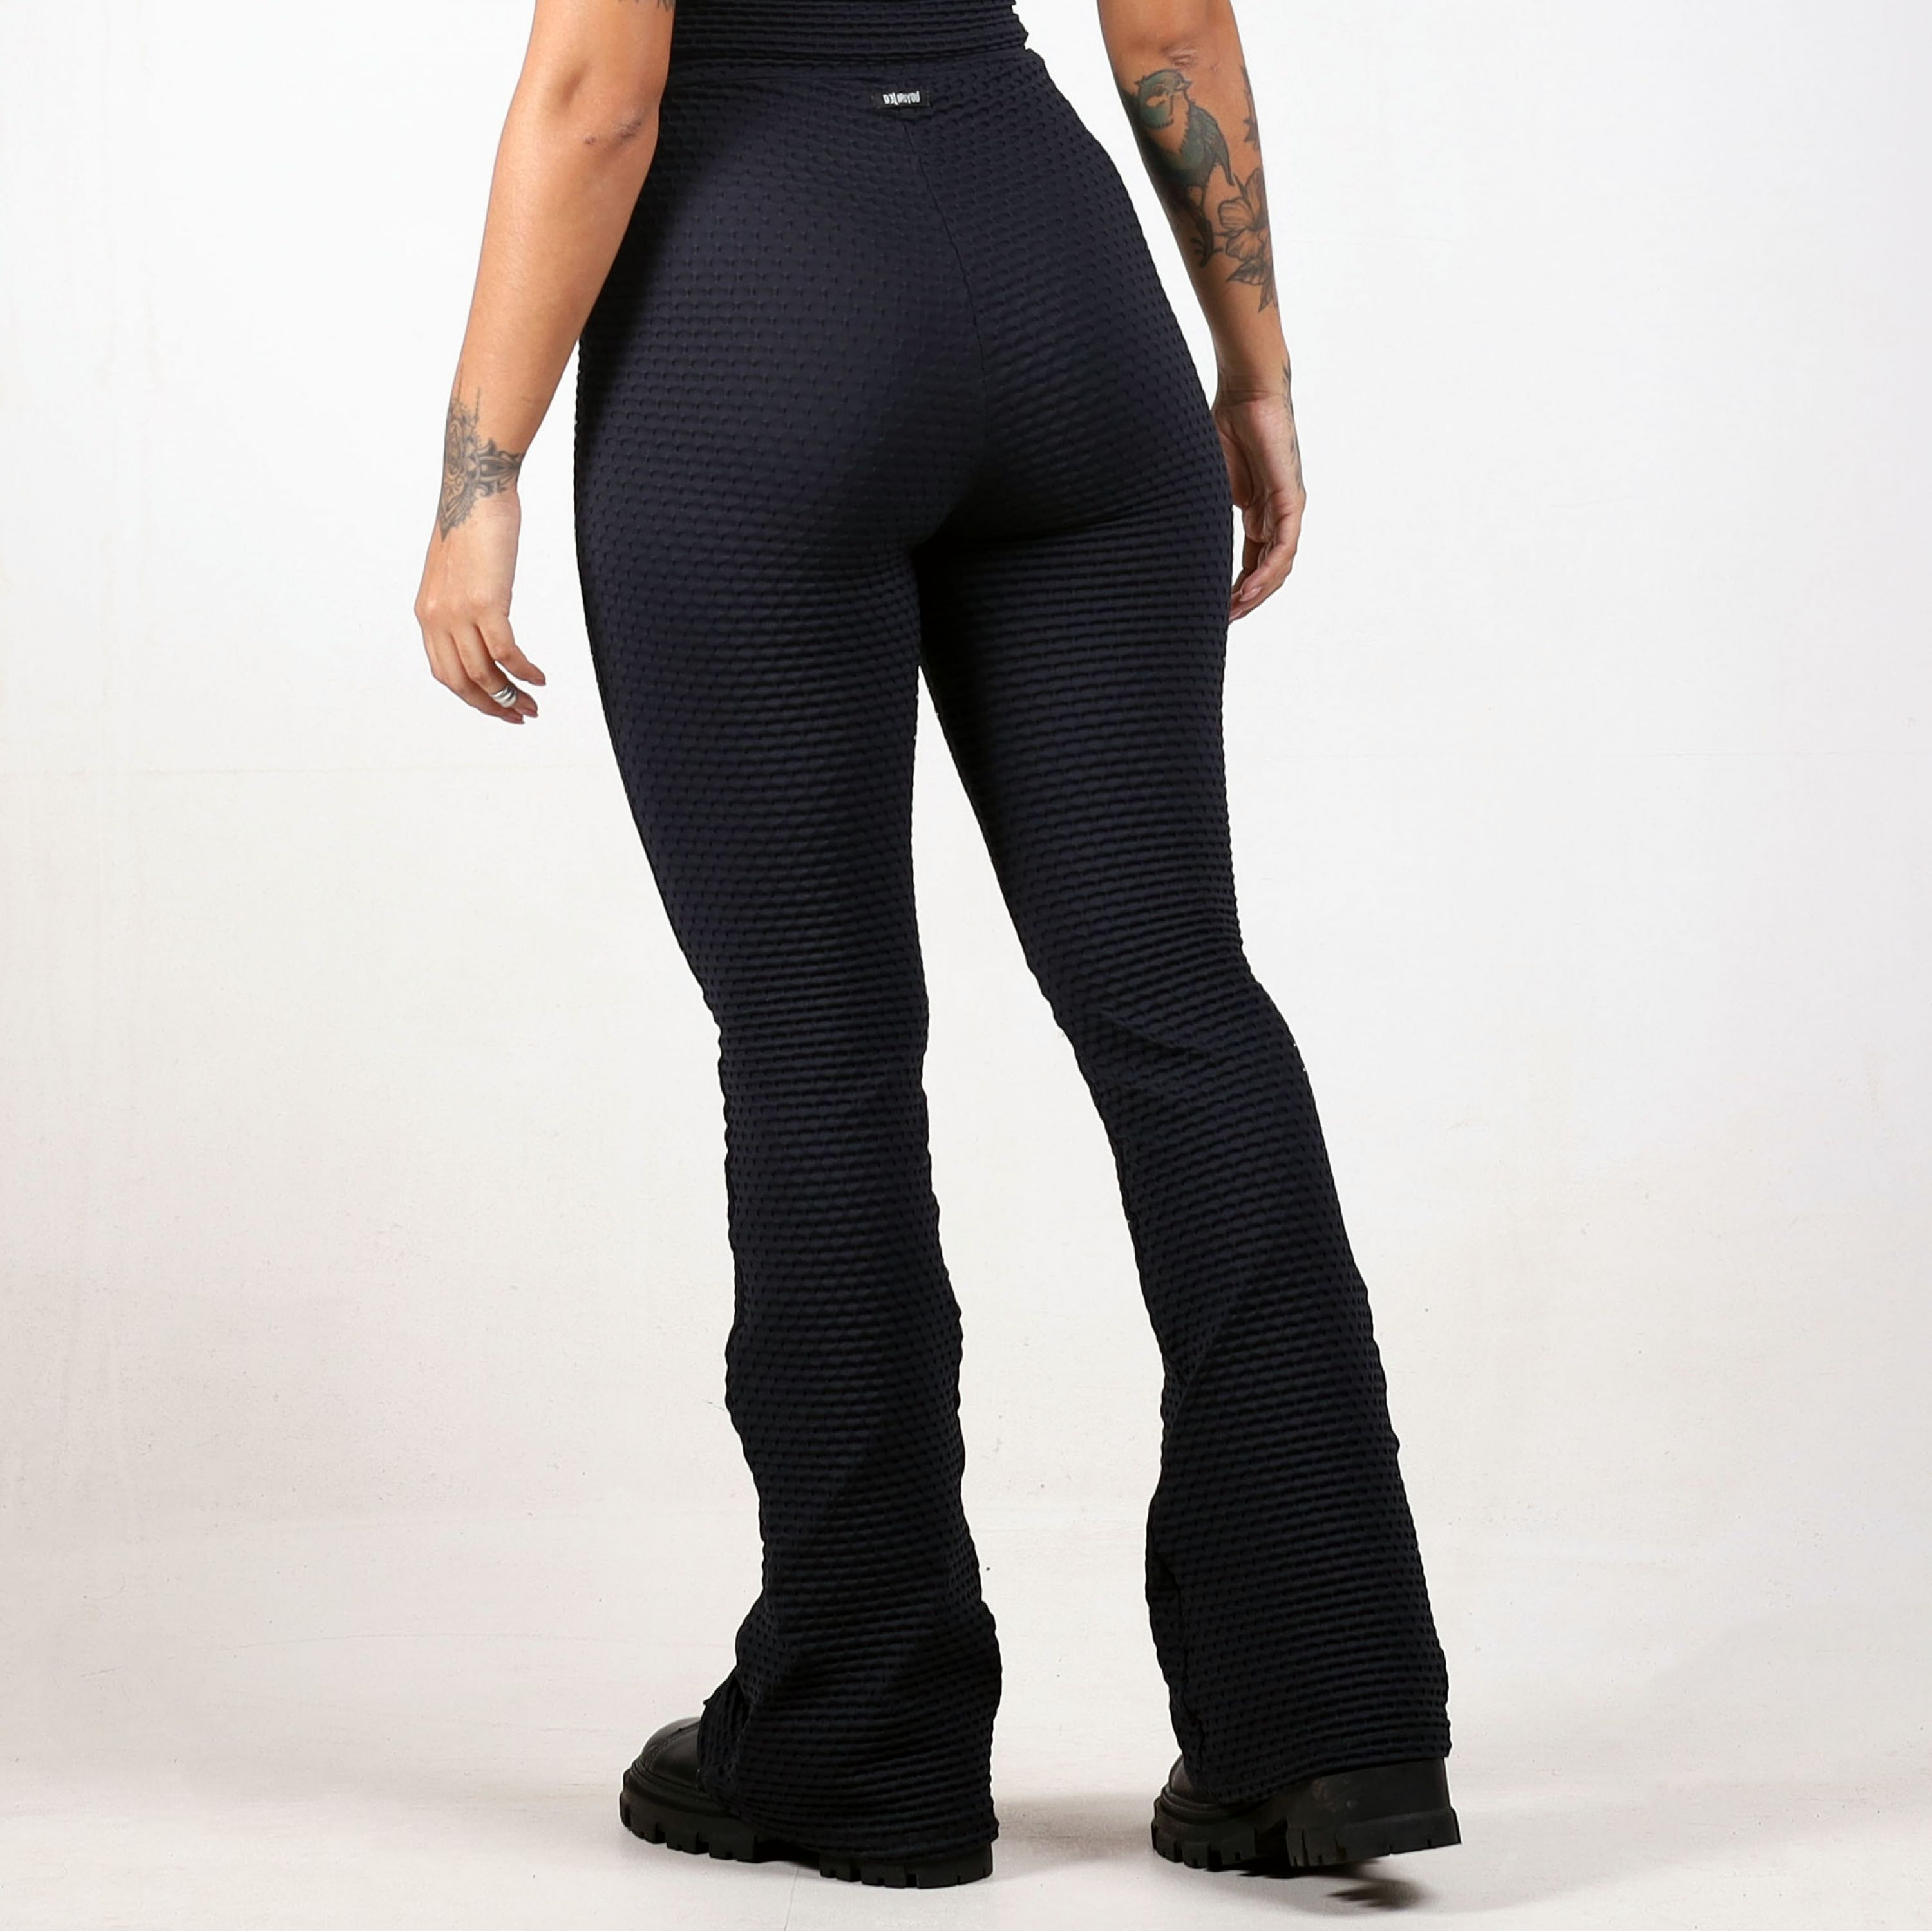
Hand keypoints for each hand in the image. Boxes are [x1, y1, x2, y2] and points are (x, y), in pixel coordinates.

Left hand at [413, 490, 545, 722]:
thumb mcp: (456, 573)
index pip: (444, 672)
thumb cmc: (471, 524)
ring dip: (511, 695)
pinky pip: (506, 652)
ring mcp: (460, 612)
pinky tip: (539, 678)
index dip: (472, 697)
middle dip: (491, 705)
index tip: (498, 706)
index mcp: (427, 614)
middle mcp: (437, 618)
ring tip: (533, 704)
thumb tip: (483, 625)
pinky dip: (524, 671)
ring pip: (484, 673)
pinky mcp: (486, 603)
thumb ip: (461, 603)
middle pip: (461, 682)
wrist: (475, 491)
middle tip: (518, 716)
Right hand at [1213, 368, 1305, 619]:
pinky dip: (1267, 570)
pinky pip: (1283, 545)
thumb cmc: (1224, 426)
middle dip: (1249, 598)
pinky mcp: (1290, 497)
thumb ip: (1203, 512)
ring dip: (1258, 591)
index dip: (1238, 587)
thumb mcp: (1208, 484)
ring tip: (1235, 611)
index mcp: (1259, 510)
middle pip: (1268, 569)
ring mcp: (1286, 506)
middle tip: (1226, 620)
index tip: (1220, 610)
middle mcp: (1276, 512)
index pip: (1254, 560)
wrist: (1244, 392)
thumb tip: (1173, 538)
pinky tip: (1249, 589)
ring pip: (1279, 564)